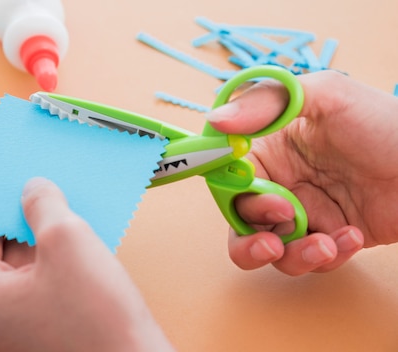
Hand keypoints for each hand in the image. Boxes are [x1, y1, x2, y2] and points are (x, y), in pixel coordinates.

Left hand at [0, 177, 174, 351]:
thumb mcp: (67, 239)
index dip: (6, 203)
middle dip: (31, 223)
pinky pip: (45, 293)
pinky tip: (87, 250)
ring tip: (77, 219)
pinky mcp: (42, 341)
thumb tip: (33, 189)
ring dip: (51, 245)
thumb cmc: (97, 322)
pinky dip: (62, 270)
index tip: (24, 182)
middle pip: (5, 253)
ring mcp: (14, 335)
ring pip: (29, 272)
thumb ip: (43, 204)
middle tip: (55, 195)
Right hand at [205, 70, 397, 275]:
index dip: (228, 189)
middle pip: (239, 221)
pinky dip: (328, 256)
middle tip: (274, 241)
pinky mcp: (329, 237)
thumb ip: (268, 102)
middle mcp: (280, 182)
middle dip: (252, 239)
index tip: (247, 193)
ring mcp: (304, 212)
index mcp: (270, 148)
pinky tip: (353, 237)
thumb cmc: (386, 124)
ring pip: (269, 249)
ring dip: (292, 256)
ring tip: (326, 244)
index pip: (226, 173)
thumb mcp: (329, 95)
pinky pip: (310, 260)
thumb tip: (215, 120)